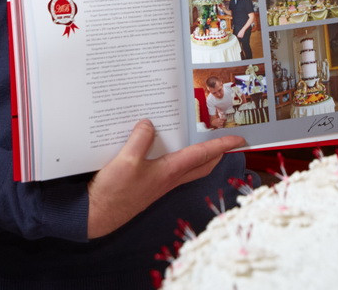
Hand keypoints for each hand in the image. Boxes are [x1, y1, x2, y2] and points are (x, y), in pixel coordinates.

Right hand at [87, 119, 242, 238]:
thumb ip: (140, 139)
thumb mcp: (126, 160)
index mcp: (169, 171)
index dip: (221, 145)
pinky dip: (176, 157)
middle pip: (202, 166)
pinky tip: (164, 148)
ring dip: (198, 155)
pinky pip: (171, 168)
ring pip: (188, 168)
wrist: (98, 215)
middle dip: (217, 153)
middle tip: (226, 141)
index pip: (202, 155)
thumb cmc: (114, 192)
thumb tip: (149, 123)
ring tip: (199, 139)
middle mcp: (169, 179)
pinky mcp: (148, 185)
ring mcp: (160, 183)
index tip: (239, 139)